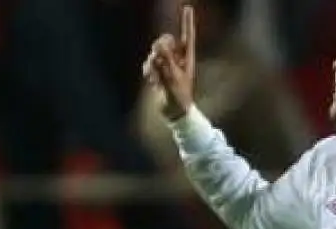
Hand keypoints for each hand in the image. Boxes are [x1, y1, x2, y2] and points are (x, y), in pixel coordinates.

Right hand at [143, 4, 196, 120]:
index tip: (187, 7)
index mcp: (188, 58)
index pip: (187, 36)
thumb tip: (160, 43)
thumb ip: (166, 59)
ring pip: (154, 53)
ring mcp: (166, 64)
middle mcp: (177, 59)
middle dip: (159, 48)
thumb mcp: (174, 77)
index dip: (187, 22)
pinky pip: (148, 64)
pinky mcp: (157, 71)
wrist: (174, 112)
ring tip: (157, 79)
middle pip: (165, 41)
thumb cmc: (179, 96)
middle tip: (158, 59)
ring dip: (153, 64)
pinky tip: (153, 82)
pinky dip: (148, 71)